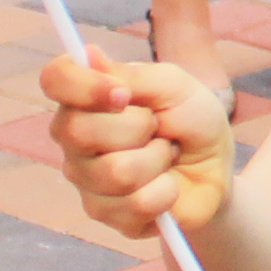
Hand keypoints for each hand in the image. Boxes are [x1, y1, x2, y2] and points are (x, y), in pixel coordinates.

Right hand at [39, 48, 234, 234]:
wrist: (216, 170)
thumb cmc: (192, 120)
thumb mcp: (175, 86)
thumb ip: (133, 76)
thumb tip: (89, 55)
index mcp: (86, 96)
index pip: (55, 79)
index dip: (83, 86)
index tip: (122, 94)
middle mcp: (74, 137)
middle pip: (78, 130)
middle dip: (138, 127)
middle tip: (158, 128)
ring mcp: (85, 179)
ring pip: (114, 172)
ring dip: (158, 160)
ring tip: (166, 155)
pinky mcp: (105, 214)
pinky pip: (134, 204)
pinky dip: (165, 192)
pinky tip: (166, 186)